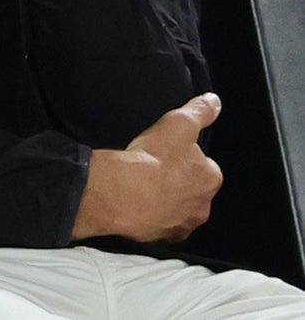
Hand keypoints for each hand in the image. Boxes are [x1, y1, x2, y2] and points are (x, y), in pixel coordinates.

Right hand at [73, 93, 223, 242]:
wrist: (123, 193)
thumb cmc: (152, 158)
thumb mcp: (178, 123)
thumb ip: (199, 111)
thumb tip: (214, 100)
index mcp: (210, 177)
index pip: (204, 166)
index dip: (186, 158)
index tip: (169, 153)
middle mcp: (203, 205)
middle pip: (193, 190)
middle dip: (179, 183)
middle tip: (156, 170)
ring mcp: (183, 224)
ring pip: (178, 209)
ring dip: (167, 201)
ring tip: (144, 188)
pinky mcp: (163, 237)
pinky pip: (162, 225)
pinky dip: (154, 217)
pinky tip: (139, 205)